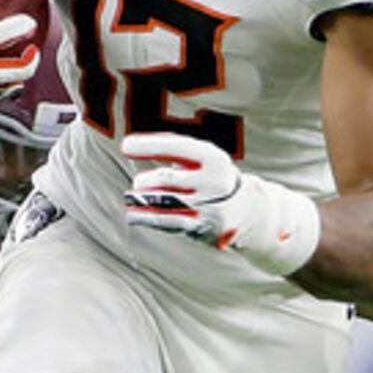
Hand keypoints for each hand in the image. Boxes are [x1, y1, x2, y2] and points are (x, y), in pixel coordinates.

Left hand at [120, 131, 320, 275]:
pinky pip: (170, 222)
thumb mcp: (201, 161)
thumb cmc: (212, 179)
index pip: (177, 147)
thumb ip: (173, 158)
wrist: (248, 210)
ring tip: (131, 198)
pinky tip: (133, 216)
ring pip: (166, 202)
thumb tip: (135, 171)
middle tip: (137, 183)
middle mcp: (213, 180)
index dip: (149, 146)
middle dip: (147, 181)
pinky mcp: (203, 226)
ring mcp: (209, 205)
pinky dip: (148, 218)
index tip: (125, 146)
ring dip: (143, 200)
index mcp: (213, 158)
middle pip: (169, 179)